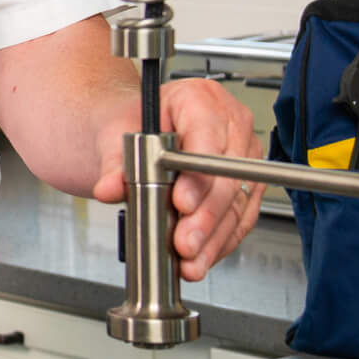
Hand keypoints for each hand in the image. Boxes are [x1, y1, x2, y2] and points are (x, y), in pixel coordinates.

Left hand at [94, 76, 263, 281]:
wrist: (140, 132)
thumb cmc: (136, 123)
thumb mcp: (116, 134)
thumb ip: (113, 162)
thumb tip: (110, 187)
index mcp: (200, 98)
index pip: (207, 136)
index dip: (198, 174)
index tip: (182, 203)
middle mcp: (230, 123)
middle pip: (227, 176)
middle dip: (205, 216)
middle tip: (184, 242)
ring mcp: (244, 155)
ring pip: (237, 203)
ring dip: (214, 237)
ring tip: (190, 260)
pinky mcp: (247, 184)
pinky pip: (241, 218)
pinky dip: (220, 242)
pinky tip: (202, 258)